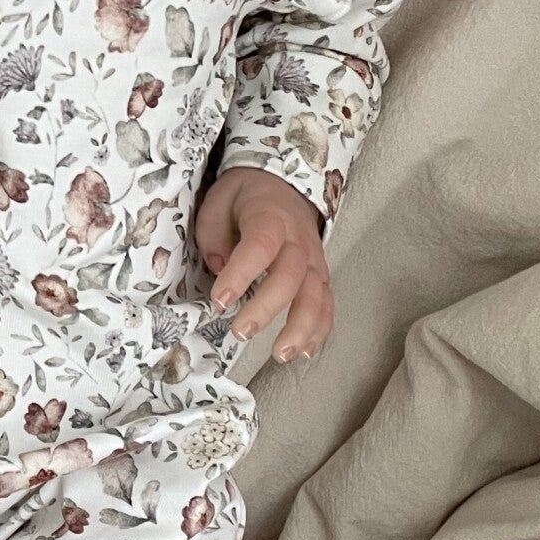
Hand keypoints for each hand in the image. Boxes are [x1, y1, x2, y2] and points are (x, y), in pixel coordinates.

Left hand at [194, 166, 333, 362]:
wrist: (284, 185)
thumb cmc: (246, 196)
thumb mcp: (219, 200)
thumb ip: (212, 233)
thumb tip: (218, 267)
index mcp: (270, 218)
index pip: (258, 247)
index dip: (240, 274)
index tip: (220, 300)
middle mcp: (297, 241)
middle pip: (289, 278)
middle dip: (266, 308)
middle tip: (240, 331)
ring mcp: (313, 260)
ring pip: (315, 296)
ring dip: (300, 328)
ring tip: (281, 354)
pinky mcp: (319, 276)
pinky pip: (326, 304)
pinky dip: (319, 330)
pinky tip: (304, 351)